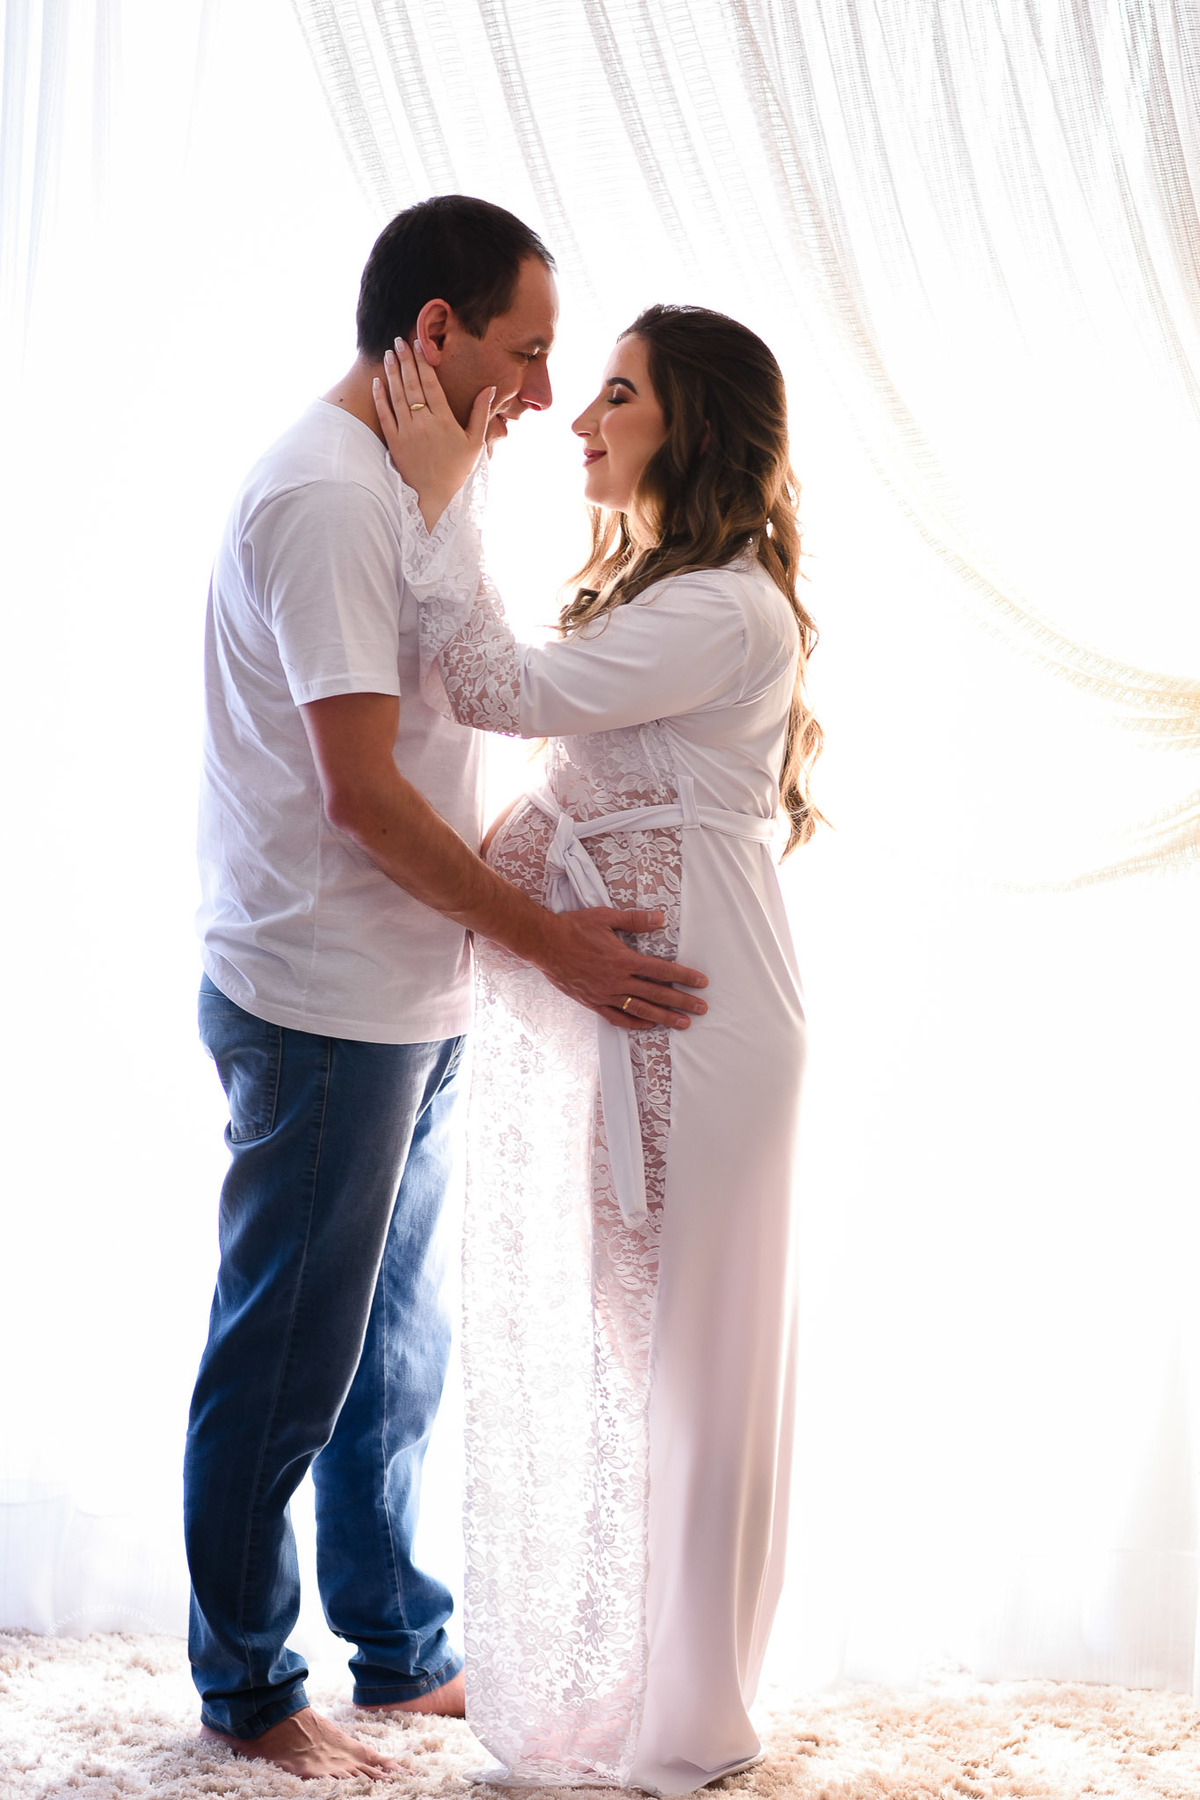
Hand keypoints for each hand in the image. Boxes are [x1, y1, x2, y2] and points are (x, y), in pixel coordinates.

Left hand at [372, 337, 494, 529]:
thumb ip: (481, 413)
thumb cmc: (457, 469)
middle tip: (398, 341)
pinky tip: (377, 382)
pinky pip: (384, 415)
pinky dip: (380, 398)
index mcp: (444, 420)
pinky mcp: (394, 442)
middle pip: (412, 385)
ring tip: (387, 355)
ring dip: (391, 373)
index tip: (418, 344)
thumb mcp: (475, 442)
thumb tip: (490, 388)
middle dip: (404, 360)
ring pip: (396, 396)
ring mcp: (406, 432)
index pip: (431, 384)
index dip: (423, 362)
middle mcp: (423, 423)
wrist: (434, 496)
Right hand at [534, 907, 708, 1030]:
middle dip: (682, 1002)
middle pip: (657, 994)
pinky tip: (648, 1025)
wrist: (543, 943)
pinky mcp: (592, 1002)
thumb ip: (635, 920)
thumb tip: (660, 918)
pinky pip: (617, 1017)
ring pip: (640, 1010)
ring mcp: (604, 994)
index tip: (701, 983)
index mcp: (623, 959)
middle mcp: (617, 980)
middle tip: (701, 1009)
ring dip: (664, 1017)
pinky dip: (634, 1023)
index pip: (662, 970)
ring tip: (683, 1023)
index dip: (684, 977)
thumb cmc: (573, 927)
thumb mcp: (605, 917)